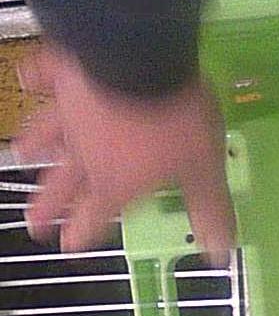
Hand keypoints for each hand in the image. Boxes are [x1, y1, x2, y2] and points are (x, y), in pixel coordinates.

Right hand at [14, 44, 234, 262]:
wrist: (142, 62)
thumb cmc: (175, 121)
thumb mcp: (203, 169)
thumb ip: (207, 208)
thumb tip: (218, 253)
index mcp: (116, 180)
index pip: (96, 214)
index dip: (83, 231)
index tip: (67, 245)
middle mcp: (86, 152)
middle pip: (63, 184)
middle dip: (48, 206)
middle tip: (32, 224)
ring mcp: (72, 112)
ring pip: (50, 134)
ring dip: (36, 144)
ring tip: (23, 153)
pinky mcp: (66, 75)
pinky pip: (47, 77)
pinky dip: (36, 78)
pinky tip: (27, 76)